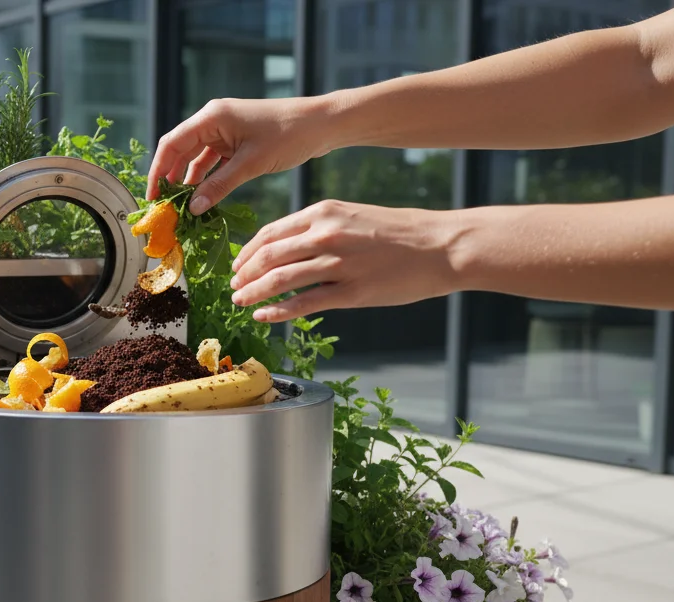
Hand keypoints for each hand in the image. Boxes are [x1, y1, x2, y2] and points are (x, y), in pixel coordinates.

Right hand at [147, 97, 334, 212]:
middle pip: (180, 151)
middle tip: (164, 207)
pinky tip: (203, 198)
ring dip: (188, 181)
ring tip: (181, 207)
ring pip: (196, 158)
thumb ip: (219, 186)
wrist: (322, 124)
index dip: (158, 171)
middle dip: (170, 178)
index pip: (172, 144)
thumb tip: (192, 209)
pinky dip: (207, 179)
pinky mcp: (236, 141)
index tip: (153, 197)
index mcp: (212, 117)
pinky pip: (213, 162)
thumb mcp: (251, 164)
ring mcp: (225, 130)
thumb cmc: (288, 135)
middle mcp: (213, 120)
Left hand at [230, 200, 461, 322]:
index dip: (247, 252)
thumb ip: (317, 227)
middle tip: (233, 286)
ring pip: (280, 280)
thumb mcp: (352, 216)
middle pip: (268, 256)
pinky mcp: (352, 292)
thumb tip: (284, 247)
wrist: (441, 246)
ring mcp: (338, 264)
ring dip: (254, 293)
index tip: (237, 265)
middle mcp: (326, 235)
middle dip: (244, 274)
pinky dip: (277, 311)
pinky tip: (264, 316)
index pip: (270, 233)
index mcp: (323, 212)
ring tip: (241, 302)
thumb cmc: (398, 232)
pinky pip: (304, 303)